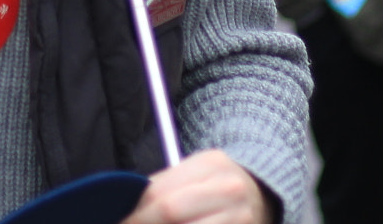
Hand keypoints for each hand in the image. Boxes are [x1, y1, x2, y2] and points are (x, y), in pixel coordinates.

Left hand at [122, 151, 270, 223]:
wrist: (262, 192)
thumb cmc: (216, 182)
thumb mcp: (194, 170)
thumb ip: (163, 185)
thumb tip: (126, 206)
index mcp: (211, 165)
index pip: (162, 194)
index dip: (135, 215)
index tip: (119, 222)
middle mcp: (229, 191)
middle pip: (173, 214)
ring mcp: (240, 218)